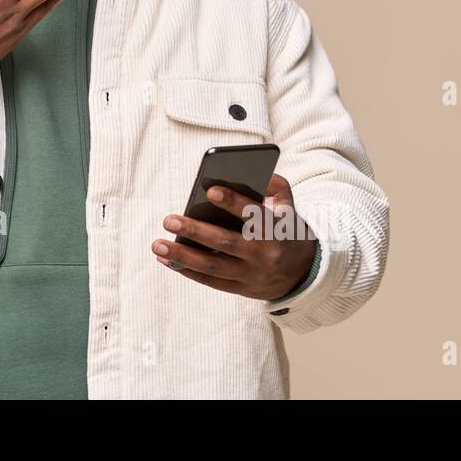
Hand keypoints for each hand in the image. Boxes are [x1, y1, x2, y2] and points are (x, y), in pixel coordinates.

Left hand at [151, 173, 317, 300]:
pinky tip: (166, 258)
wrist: (303, 274)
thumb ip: (277, 186)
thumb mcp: (290, 208)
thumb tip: (256, 172)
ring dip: (182, 256)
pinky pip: (210, 281)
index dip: (233, 202)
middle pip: (226, 243)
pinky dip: (186, 270)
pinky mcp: (240, 288)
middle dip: (196, 230)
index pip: (253, 214)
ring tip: (157, 244)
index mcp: (276, 230)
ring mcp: (251, 274)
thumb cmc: (286, 232)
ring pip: (213, 267)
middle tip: (169, 219)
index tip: (209, 190)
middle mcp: (263, 254)